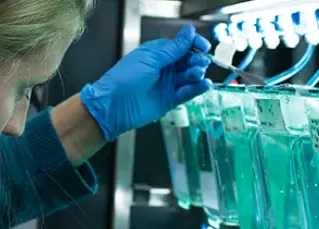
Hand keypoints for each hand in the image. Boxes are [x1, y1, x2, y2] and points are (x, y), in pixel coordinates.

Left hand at [80, 24, 212, 141]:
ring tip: (197, 74)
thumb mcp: (150, 59)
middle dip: (196, 60)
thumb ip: (173, 49)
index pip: (181, 45)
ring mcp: (167, 84)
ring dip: (196, 73)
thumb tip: (189, 32)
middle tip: (200, 62)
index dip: (193, 44)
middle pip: (188, 61)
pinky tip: (204, 85)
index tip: (204, 46)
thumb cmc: (125, 79)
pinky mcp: (170, 100)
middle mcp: (164, 68)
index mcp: (157, 53)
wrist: (113, 106)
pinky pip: (187, 93)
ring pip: (189, 76)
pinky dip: (197, 89)